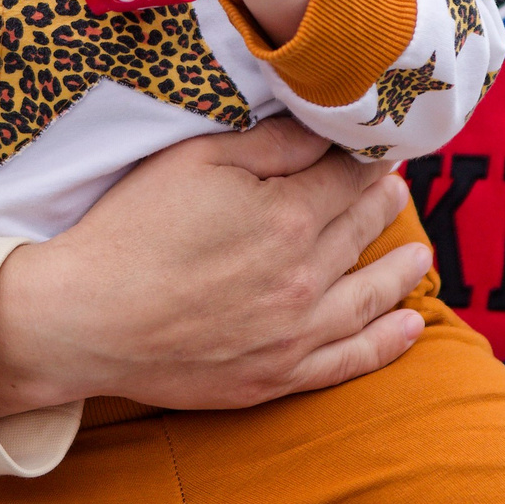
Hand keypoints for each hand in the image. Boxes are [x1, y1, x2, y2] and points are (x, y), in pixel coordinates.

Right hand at [0, 116, 429, 416]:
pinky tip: (409, 327)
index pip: (348, 177)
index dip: (366, 156)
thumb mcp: (197, 159)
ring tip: (419, 254)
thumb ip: (272, 142)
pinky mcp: (276, 375)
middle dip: (382, 202)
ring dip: (401, 271)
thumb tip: (327, 127)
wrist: (85, 318)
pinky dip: (386, 342)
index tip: (379, 144)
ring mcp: (294, 333)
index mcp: (289, 216)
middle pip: (361, 229)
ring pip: (369, 294)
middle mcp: (305, 277)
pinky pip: (350, 360)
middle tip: (396, 185)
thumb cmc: (132, 229)